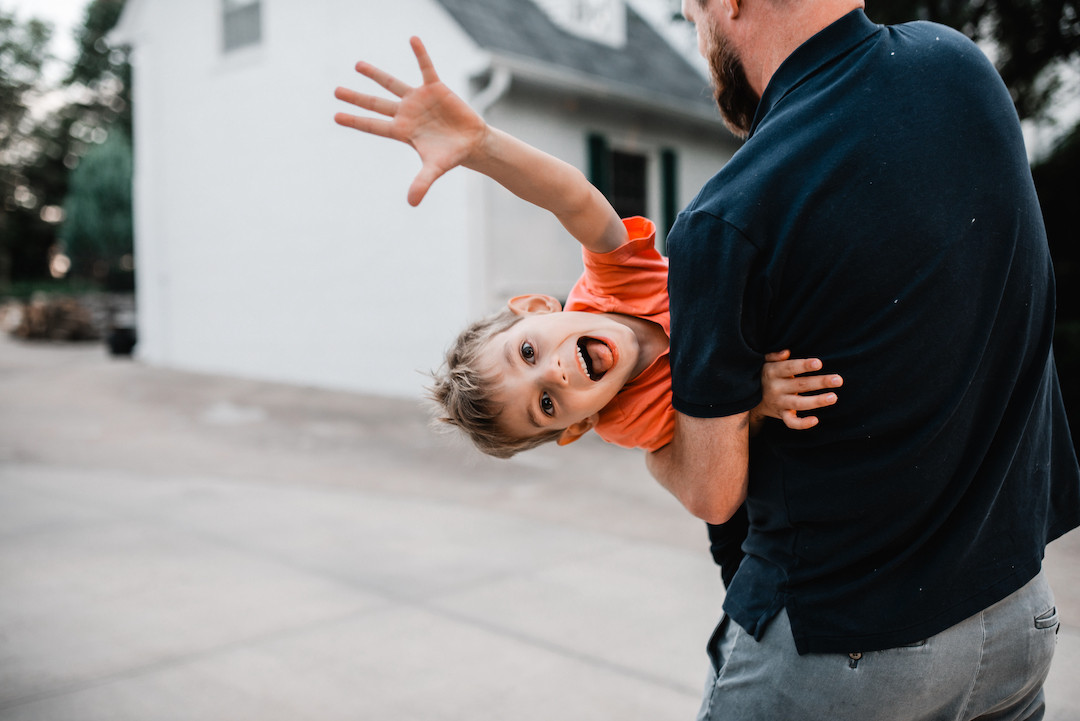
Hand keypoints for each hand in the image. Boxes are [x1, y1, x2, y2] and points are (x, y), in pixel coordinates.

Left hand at [333, 37, 487, 205]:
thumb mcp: (435, 169)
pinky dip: (420, 54)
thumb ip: (422, 183)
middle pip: (376, 104)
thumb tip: (412, 203)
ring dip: (375, 75)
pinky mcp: (435, 88)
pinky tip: (413, 39)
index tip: (336, 116)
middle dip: (357, 97)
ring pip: (392, 84)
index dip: (355, 120)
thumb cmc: (450, 156)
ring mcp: (419, 100)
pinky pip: (425, 68)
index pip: (374, 125)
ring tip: (357, 65)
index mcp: (402, 131)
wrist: (471, 144)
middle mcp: (406, 113)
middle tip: (336, 90)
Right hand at [753, 350, 842, 430]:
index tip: (819, 363)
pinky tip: (816, 420)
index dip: (803, 366)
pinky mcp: (782, 415)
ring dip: (817, 401)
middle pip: (800, 385)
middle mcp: (775, 388)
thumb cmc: (765, 376)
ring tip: (833, 397)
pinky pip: (791, 423)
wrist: (750, 400)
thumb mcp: (764, 363)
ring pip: (799, 404)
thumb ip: (774, 356)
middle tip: (838, 380)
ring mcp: (779, 403)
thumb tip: (786, 352)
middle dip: (820, 382)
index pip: (789, 368)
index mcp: (772, 372)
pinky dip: (802, 424)